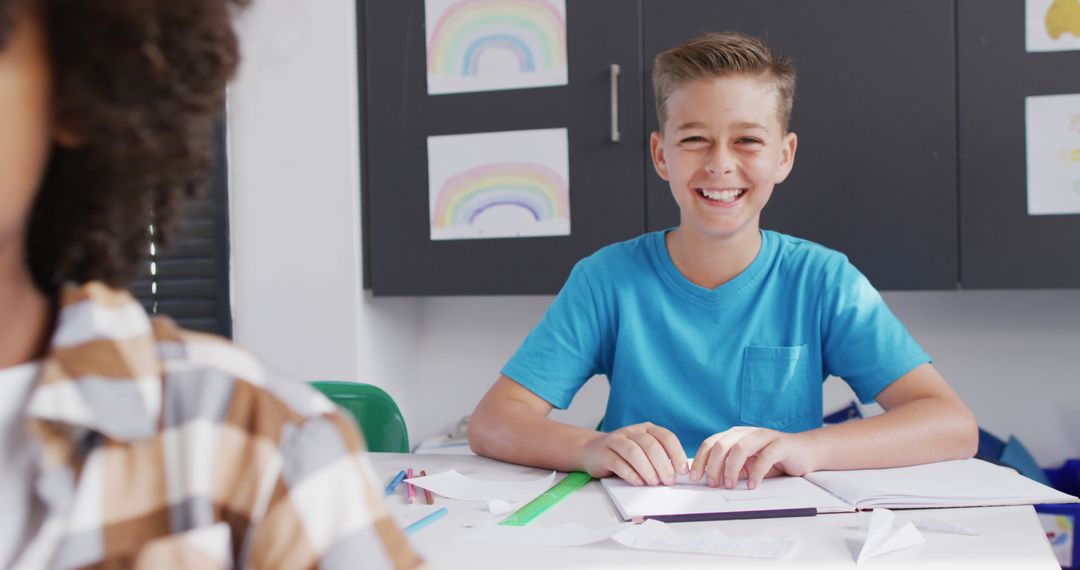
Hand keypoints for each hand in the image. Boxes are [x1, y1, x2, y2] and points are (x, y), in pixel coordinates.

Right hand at [581, 422, 688, 485]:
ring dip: (647, 469)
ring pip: (634, 452)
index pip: (667, 437)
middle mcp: (632, 431)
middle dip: (662, 465)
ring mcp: (616, 440)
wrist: (592, 450)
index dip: (677, 454)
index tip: (683, 471)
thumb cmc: (623, 454)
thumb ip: (658, 458)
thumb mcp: (643, 451)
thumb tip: (677, 475)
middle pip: (651, 445)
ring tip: (654, 483)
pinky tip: (638, 482)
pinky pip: (618, 462)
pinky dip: (630, 474)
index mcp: (647, 429)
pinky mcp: (603, 452)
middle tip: (669, 481)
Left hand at [690, 426, 815, 489]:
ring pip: (740, 448)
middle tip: (712, 484)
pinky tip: (753, 484)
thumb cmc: (774, 459)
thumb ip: (731, 468)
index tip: (694, 476)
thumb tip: (710, 481)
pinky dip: (757, 472)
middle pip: (721, 445)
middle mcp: (747, 432)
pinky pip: (765, 457)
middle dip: (713, 466)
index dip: (700, 459)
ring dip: (731, 469)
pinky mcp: (781, 444)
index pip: (710, 443)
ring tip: (730, 485)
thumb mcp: (748, 465)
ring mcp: (764, 436)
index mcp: (735, 435)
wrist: (805, 452)